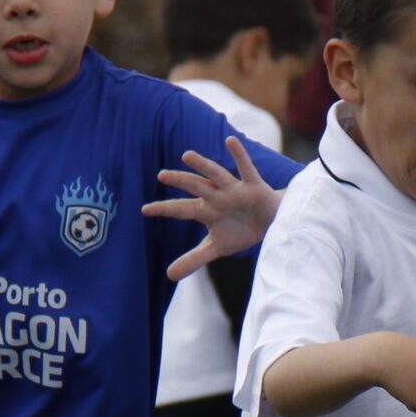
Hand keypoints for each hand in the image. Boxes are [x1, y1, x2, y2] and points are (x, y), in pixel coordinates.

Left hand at [145, 136, 280, 279]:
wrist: (271, 224)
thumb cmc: (241, 230)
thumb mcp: (216, 248)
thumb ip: (193, 259)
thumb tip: (169, 276)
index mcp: (206, 210)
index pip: (181, 209)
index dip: (164, 209)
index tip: (144, 210)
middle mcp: (217, 196)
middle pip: (195, 187)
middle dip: (180, 181)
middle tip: (161, 175)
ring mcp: (234, 190)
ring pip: (216, 175)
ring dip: (203, 165)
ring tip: (187, 156)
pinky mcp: (253, 186)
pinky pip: (245, 168)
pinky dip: (239, 155)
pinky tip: (230, 140)